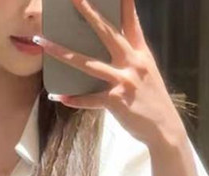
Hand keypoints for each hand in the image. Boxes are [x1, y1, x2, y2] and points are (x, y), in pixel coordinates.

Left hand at [34, 0, 184, 149]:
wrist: (164, 129)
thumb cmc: (152, 100)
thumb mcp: (147, 72)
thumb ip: (131, 56)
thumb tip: (115, 44)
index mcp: (141, 52)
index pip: (131, 20)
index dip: (123, 1)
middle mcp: (132, 62)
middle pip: (106, 32)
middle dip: (88, 12)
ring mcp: (124, 81)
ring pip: (87, 64)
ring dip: (62, 53)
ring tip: (43, 43)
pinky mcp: (116, 101)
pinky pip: (90, 99)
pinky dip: (75, 99)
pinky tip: (59, 96)